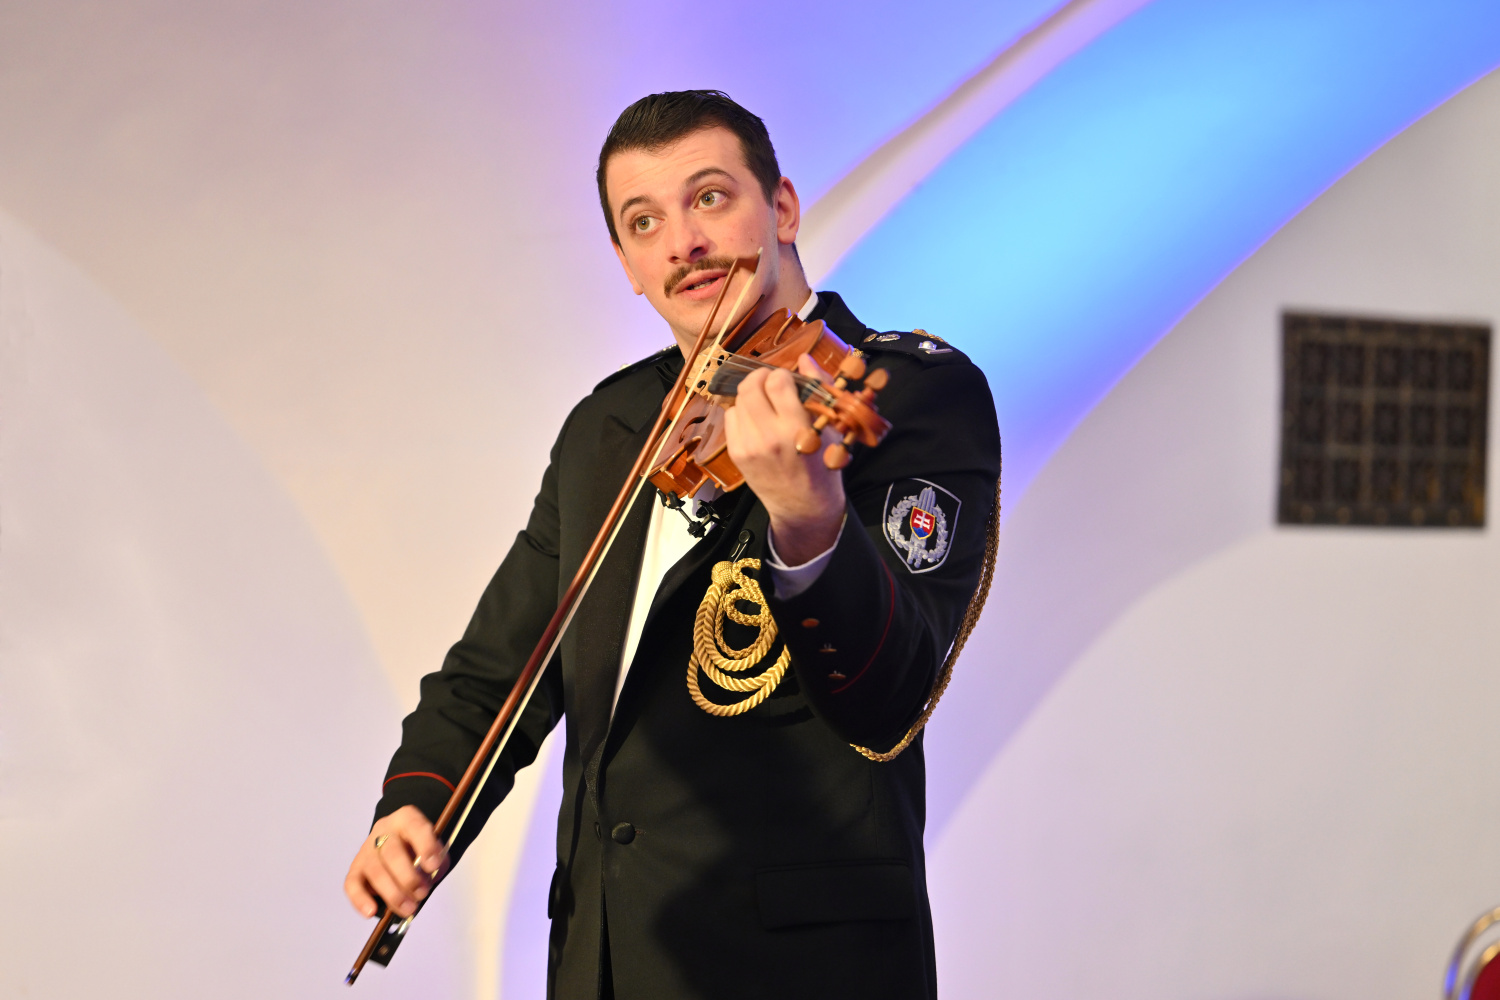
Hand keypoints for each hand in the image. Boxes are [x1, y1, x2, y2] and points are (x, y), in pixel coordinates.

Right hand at [344, 805, 450, 918]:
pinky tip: (371, 912)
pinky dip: (360, 900)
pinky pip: (352, 884)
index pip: (415, 827)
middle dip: (408, 877)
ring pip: (375, 871)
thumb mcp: (433, 847)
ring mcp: (366, 850)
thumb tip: (429, 877)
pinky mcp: (355, 869)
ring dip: (393, 894)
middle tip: (422, 893)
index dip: (425, 846)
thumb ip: (436, 860)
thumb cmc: (418, 847)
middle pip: (391, 852)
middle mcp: (383, 831)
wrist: (399, 843)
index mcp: (406, 819)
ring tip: (409, 909)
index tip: (433, 865)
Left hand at [723, 354, 844, 563]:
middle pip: (751, 386)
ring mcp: (748, 445)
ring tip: (766, 404)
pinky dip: (742, 412)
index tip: (789, 381)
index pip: (777, 381)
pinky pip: (731, 417)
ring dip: (752, 395)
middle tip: (773, 385)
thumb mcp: (829, 428)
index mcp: (796, 428)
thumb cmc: (822, 467)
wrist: (803, 507)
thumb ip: (817, 389)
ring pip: (738, 399)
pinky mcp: (736, 453)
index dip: (782, 374)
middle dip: (762, 378)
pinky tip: (757, 421)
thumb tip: (804, 359)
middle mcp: (768, 436)